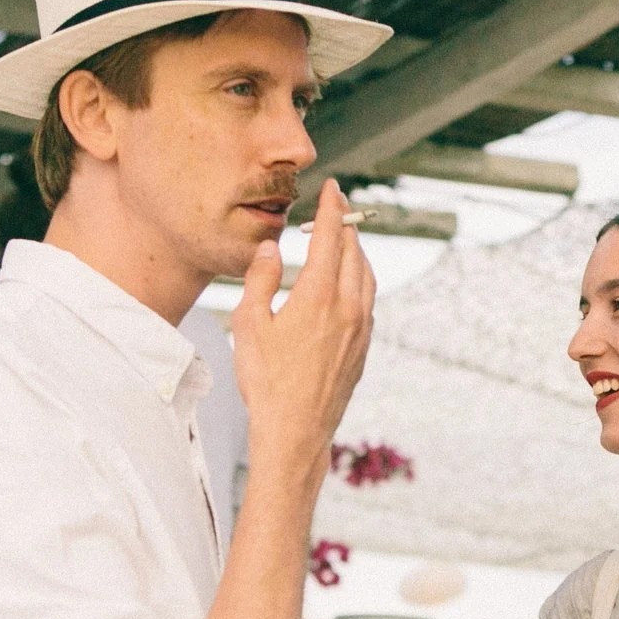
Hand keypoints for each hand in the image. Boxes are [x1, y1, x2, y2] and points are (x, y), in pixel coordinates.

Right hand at [232, 176, 376, 476]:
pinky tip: (346, 285)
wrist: (296, 430)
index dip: (333, 209)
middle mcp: (349, 309)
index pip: (332, 238)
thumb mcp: (250, 323)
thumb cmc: (266, 380)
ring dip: (356, 253)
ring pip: (367, 278)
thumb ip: (262, 279)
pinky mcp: (364, 349)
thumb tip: (274, 248)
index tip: (334, 188)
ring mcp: (362, 330)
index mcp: (320, 297)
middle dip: (346, 226)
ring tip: (341, 242)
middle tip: (334, 209)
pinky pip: (368, 303)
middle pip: (355, 253)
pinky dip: (359, 282)